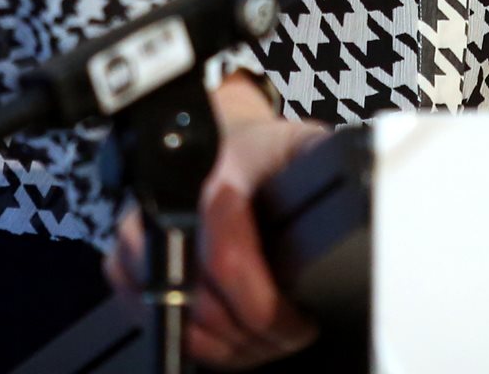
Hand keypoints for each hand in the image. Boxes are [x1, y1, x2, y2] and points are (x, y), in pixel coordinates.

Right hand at [103, 76, 327, 368]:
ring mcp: (139, 236)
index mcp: (217, 179)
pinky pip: (151, 322)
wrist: (214, 144)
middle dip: (255, 334)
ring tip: (265, 335)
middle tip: (291, 334)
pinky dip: (194, 340)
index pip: (228, 260)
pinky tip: (228, 329)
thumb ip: (326, 166)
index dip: (265, 305)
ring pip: (178, 321)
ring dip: (227, 344)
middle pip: (203, 304)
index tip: (299, 321)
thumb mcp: (302, 148)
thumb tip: (365, 188)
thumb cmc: (260, 154)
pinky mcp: (123, 262)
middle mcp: (168, 208)